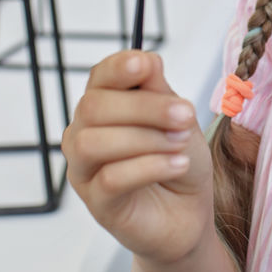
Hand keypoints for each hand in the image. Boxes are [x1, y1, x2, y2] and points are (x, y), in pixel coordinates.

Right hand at [62, 50, 213, 264]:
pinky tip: (176, 164)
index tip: (145, 64)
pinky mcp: (97, 204)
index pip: (98, 77)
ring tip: (179, 143)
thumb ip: (159, 91)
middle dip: (145, 107)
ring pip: (93, 142)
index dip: (118, 67)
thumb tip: (146, 58)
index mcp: (103, 105)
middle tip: (185, 115)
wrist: (188, 213)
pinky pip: (111, 178)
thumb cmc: (177, 158)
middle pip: (94, 107)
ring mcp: (84, 170)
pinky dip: (149, 166)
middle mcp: (83, 134)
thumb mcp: (177, 118)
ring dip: (145, 138)